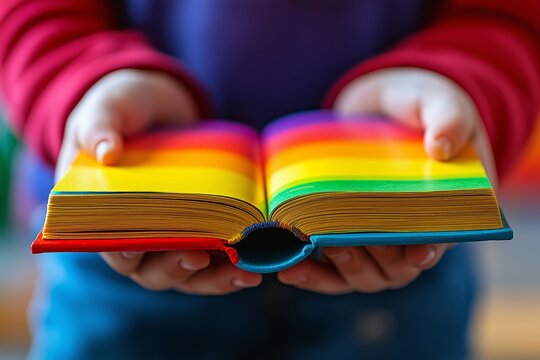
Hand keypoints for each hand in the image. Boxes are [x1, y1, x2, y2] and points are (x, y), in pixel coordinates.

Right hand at [56, 69, 261, 294]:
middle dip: (174, 268)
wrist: (157, 110)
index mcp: (102, 215)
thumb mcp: (108, 108)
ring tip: (242, 273)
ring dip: (214, 278)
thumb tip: (106, 151)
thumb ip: (101, 125)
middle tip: (197, 258)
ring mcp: (171, 239)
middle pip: (151, 270)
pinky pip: (214, 262)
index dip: (124, 252)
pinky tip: (254, 267)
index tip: (140, 247)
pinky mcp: (201, 233)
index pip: (110, 245)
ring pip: (188, 274)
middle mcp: (137, 237)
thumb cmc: (123, 112)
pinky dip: (232, 268)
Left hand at [278, 68, 495, 293]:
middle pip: (398, 268)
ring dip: (340, 266)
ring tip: (313, 244)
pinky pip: (332, 273)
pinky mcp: (345, 244)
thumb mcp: (437, 103)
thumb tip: (442, 146)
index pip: (440, 241)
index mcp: (442, 212)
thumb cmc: (416, 111)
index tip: (418, 252)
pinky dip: (311, 275)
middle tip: (351, 237)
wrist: (380, 114)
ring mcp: (375, 247)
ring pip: (363, 275)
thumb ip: (448, 118)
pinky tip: (287, 270)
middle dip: (376, 256)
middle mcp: (410, 239)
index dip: (429, 250)